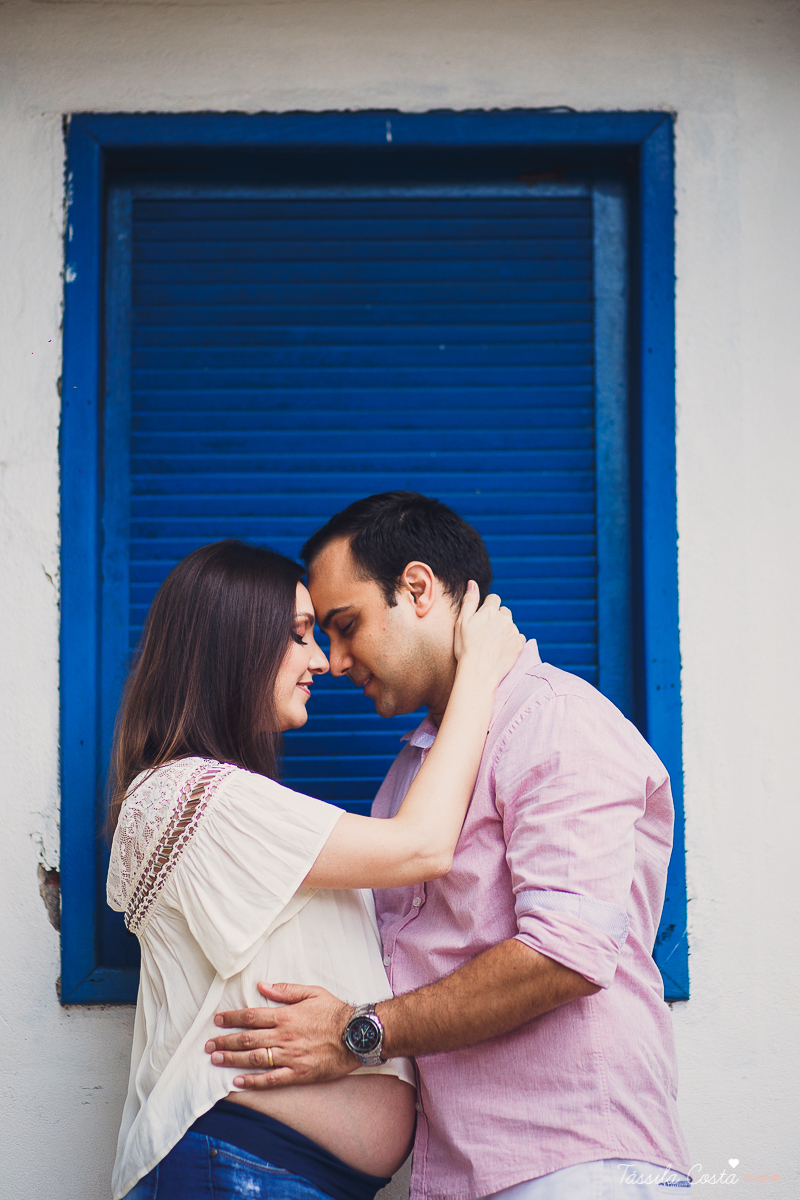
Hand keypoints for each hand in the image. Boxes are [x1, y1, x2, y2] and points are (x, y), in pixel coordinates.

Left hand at [205, 982, 356, 1088]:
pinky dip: (252, 1082)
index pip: (251, 1016)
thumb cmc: (335, 1012)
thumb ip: (285, 990)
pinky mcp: (298, 1074)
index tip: (217, 1021)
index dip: (232, 1018)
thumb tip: (262, 986)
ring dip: (232, 1059)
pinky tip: (238, 1082)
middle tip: (208, 1044)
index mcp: (286, 1016)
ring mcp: (290, 1057)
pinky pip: (271, 1079)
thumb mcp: (312, 992)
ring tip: (216, 1059)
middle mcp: (284, 1036)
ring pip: (254, 1060)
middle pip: (248, 1039)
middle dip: (225, 1041)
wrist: (357, 1035)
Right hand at [453, 581, 525, 683]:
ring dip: (504, 630)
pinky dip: (511, 641)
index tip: (482, 620)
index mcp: (489, 611)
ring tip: (492, 644)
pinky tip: (501, 650)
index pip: (494, 599)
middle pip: (503, 611)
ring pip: (510, 625)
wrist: (478, 672)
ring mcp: (514, 631)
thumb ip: (469, 601)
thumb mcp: (461, 622)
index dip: (487, 607)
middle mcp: (504, 618)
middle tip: (486, 633)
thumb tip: (472, 582)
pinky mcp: (520, 644)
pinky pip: (518, 637)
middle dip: (497, 618)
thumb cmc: (466, 648)